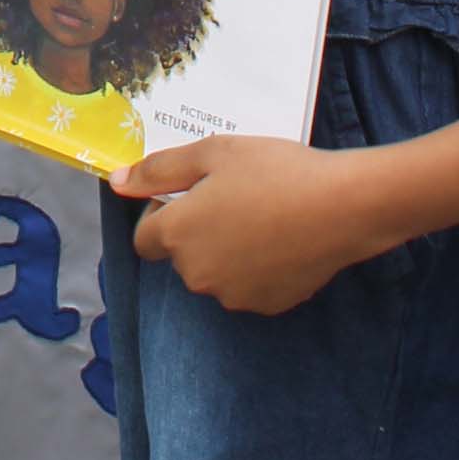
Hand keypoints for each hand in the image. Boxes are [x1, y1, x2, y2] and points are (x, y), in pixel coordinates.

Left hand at [108, 136, 398, 315]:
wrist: (342, 206)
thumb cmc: (273, 171)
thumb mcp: (210, 154)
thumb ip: (157, 170)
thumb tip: (116, 182)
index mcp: (177, 235)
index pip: (145, 238)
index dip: (162, 213)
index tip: (192, 194)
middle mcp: (197, 275)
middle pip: (180, 255)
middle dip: (195, 230)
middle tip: (232, 197)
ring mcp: (232, 295)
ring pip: (214, 272)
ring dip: (224, 250)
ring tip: (260, 216)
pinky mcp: (266, 305)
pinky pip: (246, 286)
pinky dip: (254, 267)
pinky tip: (280, 239)